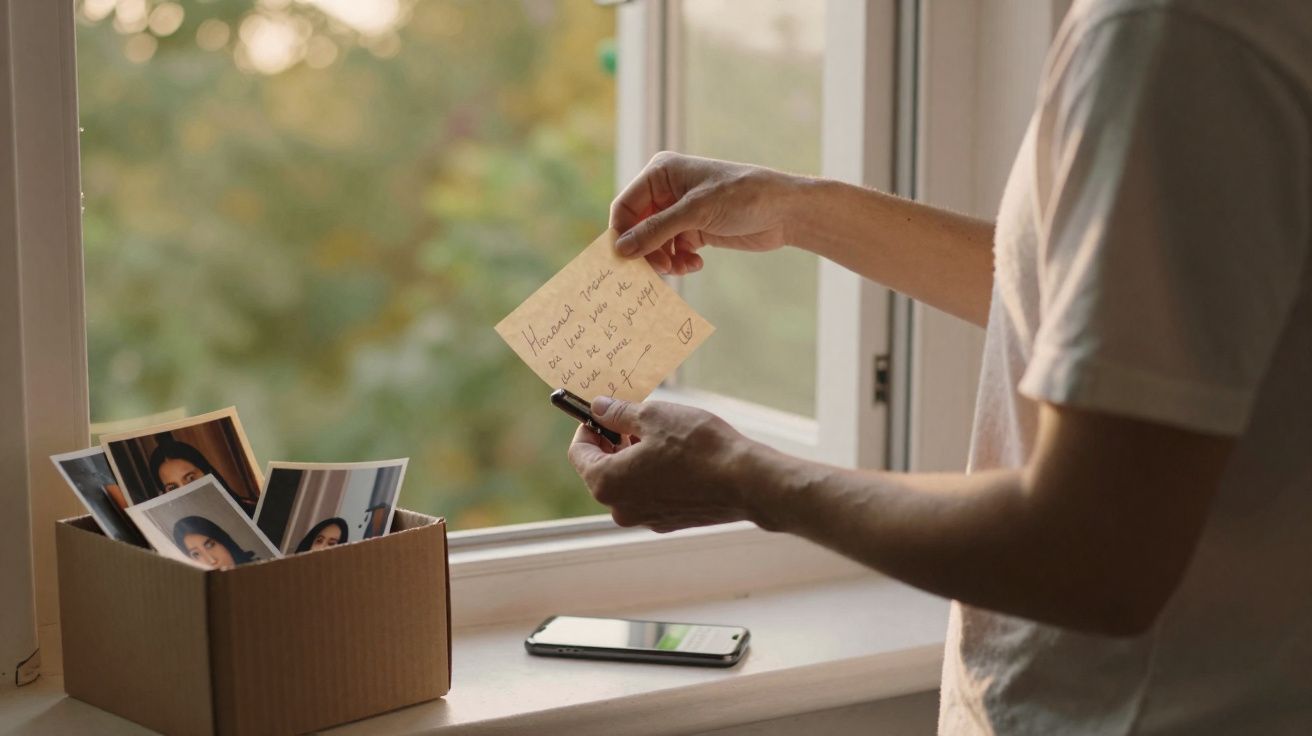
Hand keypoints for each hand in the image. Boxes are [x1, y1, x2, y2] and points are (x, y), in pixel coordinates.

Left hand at [567, 396, 758, 532]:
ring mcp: (645, 519)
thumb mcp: (654, 416)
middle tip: (633, 418)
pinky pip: (649, 493)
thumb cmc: (699, 447)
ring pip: (627, 482)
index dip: (588, 427)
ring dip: (634, 457)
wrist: (746, 482)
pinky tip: (677, 456)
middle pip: (601, 469)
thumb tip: (599, 408)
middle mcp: (620, 508)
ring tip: (660, 434)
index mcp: (607, 483)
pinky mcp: (669, 522)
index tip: (602, 412)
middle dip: (613, 442)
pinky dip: (654, 474)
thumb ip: (619, 413)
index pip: (579, 453)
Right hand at [610, 152, 799, 274]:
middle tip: (660, 270)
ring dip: (663, 260)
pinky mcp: (694, 230)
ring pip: (654, 244)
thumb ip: (656, 231)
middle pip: (637, 228)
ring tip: (680, 269)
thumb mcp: (696, 212)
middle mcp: (666, 191)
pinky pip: (672, 251)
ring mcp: (680, 212)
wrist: (785, 211)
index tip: (627, 261)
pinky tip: (694, 264)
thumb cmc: (743, 197)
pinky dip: (678, 261)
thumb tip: (621, 250)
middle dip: (646, 251)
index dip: (622, 234)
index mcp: (661, 173)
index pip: (626, 206)